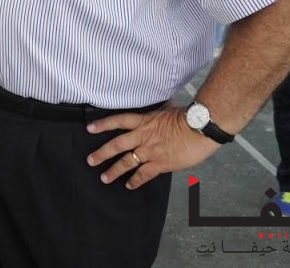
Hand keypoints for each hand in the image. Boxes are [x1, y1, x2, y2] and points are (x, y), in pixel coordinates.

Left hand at [85, 106, 220, 189]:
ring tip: (104, 178)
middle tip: (90, 160)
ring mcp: (150, 151)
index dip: (102, 124)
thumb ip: (159, 111)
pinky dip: (135, 181)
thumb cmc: (187, 117)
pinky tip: (129, 185)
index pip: (118, 121)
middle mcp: (142, 137)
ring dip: (114, 171)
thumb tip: (161, 104)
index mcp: (144, 121)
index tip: (89, 128)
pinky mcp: (160, 164)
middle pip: (117, 145)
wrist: (200, 129)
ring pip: (126, 162)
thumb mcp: (167, 109)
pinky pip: (144, 174)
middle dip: (102, 153)